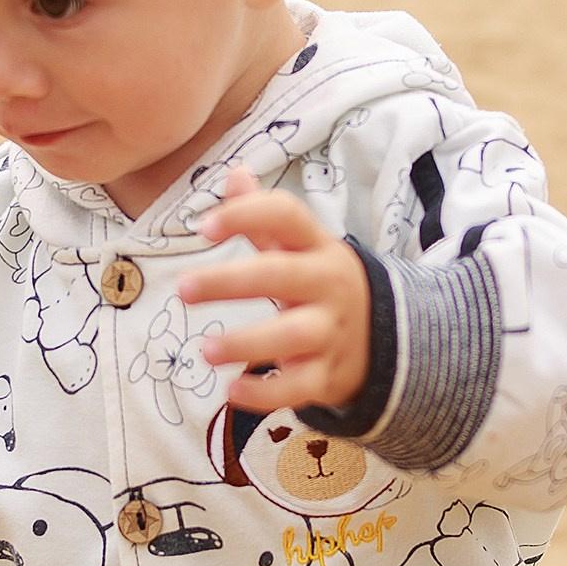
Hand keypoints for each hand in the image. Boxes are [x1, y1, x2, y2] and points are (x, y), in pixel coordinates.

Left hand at [180, 171, 371, 415]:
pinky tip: (232, 392)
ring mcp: (331, 331)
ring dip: (246, 343)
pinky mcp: (327, 375)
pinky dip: (266, 393)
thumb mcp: (300, 247)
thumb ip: (263, 216)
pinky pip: (299, 387)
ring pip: (291, 336)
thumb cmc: (319, 284)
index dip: (246, 214)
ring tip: (205, 350)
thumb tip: (234, 172)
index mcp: (317, 246)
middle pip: (280, 275)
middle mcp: (327, 284)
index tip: (203, 228)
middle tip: (183, 289)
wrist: (383, 339)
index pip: (287, 215)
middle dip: (229, 280)